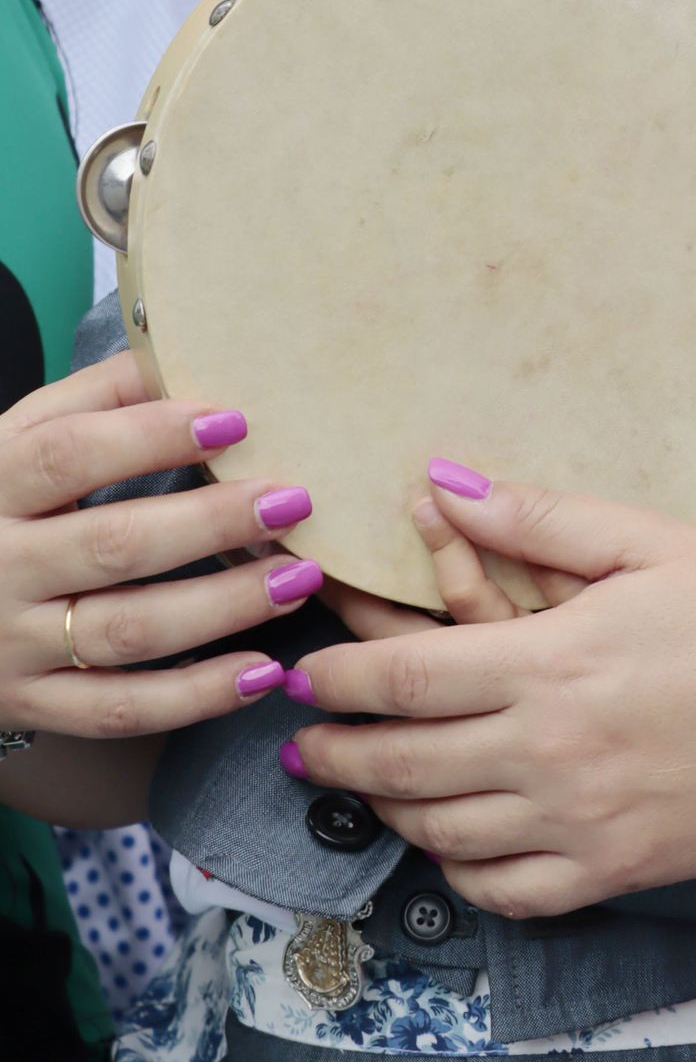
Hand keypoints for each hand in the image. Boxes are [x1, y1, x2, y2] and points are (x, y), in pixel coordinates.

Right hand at [0, 353, 319, 736]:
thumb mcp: (19, 440)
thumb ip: (95, 397)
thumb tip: (181, 351)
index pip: (68, 456)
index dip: (150, 437)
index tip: (235, 422)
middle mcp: (1, 568)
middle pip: (112, 545)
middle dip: (211, 525)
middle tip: (294, 501)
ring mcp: (15, 645)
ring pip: (126, 632)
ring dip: (222, 607)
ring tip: (300, 579)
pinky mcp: (34, 705)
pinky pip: (119, 710)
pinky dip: (195, 696)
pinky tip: (262, 671)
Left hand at [289, 476, 695, 918]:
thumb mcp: (650, 543)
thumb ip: (540, 516)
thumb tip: (439, 484)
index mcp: (553, 663)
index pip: (402, 679)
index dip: (334, 679)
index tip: (303, 672)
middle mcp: (551, 753)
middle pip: (399, 765)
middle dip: (333, 750)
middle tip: (302, 735)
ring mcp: (577, 824)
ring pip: (437, 832)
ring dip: (383, 807)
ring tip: (363, 778)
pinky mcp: (609, 873)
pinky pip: (500, 890)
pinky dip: (454, 869)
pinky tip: (446, 836)